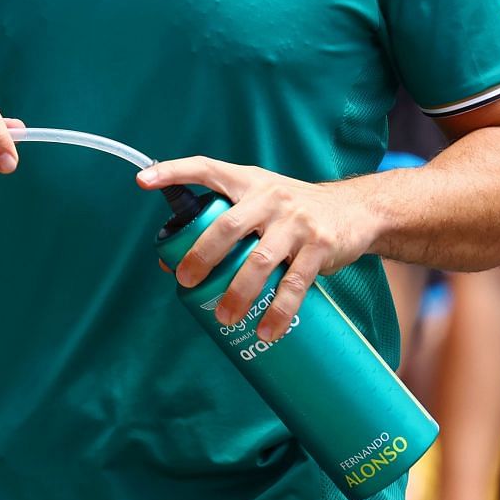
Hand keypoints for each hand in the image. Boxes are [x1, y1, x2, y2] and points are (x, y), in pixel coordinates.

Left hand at [138, 157, 376, 343]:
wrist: (356, 210)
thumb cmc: (293, 210)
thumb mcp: (260, 202)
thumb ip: (224, 225)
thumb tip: (171, 265)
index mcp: (248, 182)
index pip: (206, 168)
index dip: (174, 172)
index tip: (143, 180)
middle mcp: (269, 197)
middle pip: (227, 226)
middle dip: (202, 255)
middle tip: (185, 280)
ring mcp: (295, 222)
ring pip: (259, 260)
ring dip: (239, 292)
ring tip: (225, 317)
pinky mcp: (319, 247)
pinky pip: (294, 284)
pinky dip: (278, 310)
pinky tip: (267, 331)